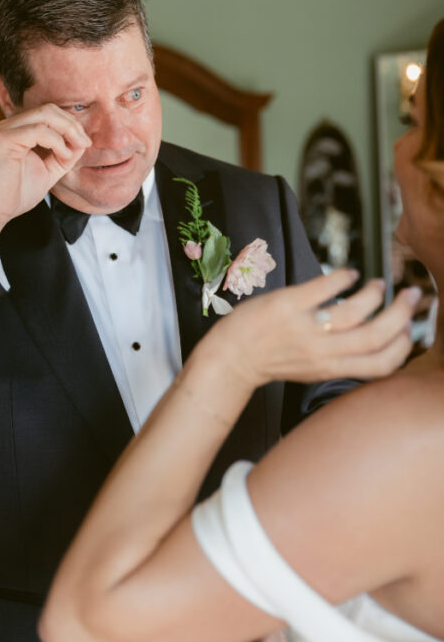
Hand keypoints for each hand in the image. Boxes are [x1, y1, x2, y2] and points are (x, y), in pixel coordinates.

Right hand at [0, 103, 90, 251]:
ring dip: (68, 131)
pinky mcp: (4, 139)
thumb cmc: (15, 193)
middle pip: (49, 109)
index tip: (85, 143)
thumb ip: (64, 156)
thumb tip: (82, 142)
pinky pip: (38, 130)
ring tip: (75, 149)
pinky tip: (63, 156)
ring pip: (45, 114)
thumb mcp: (48, 171)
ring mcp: (6, 130)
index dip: (71, 124)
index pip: (50, 114)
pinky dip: (57, 142)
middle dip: (72, 124)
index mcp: (19, 130)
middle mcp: (10, 125)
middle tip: (85, 143)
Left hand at [194, 269, 418, 392]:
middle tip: (411, 295)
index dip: (403, 347)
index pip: (381, 365)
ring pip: (354, 312)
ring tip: (376, 284)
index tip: (409, 329)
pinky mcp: (287, 306)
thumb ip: (340, 356)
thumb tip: (371, 338)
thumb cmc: (272, 358)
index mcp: (331, 369)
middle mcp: (321, 353)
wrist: (231, 357)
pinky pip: (324, 288)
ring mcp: (304, 329)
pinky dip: (343, 277)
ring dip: (373, 294)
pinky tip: (348, 272)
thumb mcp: (313, 367)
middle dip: (402, 314)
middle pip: (377, 337)